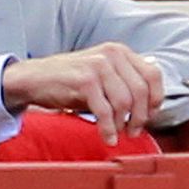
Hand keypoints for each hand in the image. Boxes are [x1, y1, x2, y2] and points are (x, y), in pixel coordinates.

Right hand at [2, 44, 163, 145]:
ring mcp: (97, 66)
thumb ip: (124, 79)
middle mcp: (111, 54)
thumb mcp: (100, 73)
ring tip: (117, 133)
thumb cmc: (66, 80)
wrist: (32, 78)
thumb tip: (151, 97)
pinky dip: (108, 128)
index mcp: (119, 51)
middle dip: (141, 116)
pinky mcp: (84, 80)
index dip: (155, 100)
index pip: (153, 75)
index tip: (149, 116)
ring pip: (125, 102)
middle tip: (134, 131)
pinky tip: (107, 137)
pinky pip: (105, 111)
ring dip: (124, 124)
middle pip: (141, 90)